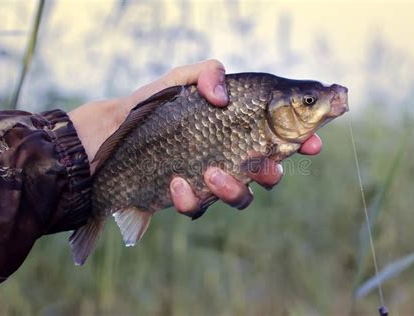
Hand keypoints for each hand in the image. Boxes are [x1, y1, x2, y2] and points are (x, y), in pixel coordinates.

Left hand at [69, 59, 321, 215]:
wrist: (99, 142)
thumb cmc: (142, 111)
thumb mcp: (173, 82)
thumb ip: (204, 73)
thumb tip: (222, 95)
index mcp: (233, 130)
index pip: (277, 135)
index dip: (301, 140)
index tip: (313, 142)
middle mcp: (227, 157)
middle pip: (266, 173)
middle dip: (273, 173)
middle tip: (266, 165)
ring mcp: (206, 181)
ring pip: (239, 197)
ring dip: (234, 189)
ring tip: (213, 173)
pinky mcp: (184, 198)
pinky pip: (198, 207)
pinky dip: (191, 196)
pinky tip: (177, 181)